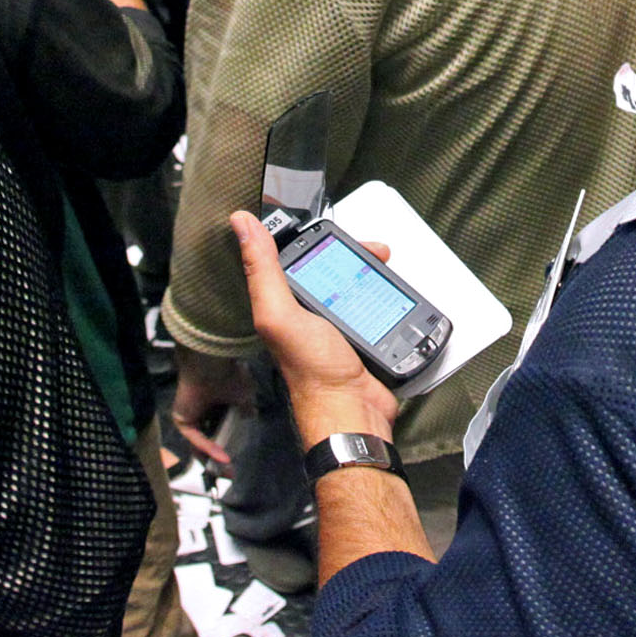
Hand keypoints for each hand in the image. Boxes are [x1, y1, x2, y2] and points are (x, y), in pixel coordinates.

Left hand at [170, 348, 252, 466]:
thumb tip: (249, 416)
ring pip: (199, 444)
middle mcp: (200, 410)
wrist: (211, 364)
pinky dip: (209, 448)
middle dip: (219, 460)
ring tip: (227, 471)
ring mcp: (189, 416)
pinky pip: (196, 438)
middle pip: (207, 442)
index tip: (237, 462)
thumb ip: (245, 410)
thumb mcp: (244, 396)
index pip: (218, 431)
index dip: (229, 446)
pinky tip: (223, 457)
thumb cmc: (228, 374)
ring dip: (212, 459)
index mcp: (213, 402)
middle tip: (231, 474)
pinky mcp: (182, 419)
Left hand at [231, 210, 401, 444]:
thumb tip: (241, 224)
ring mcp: (336, 325)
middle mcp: (306, 313)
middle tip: (374, 252)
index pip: (295, 257)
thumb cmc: (313, 372)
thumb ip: (262, 270)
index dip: (315, 240)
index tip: (335, 231)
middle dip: (354, 255)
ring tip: (387, 266)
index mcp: (282, 304)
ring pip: (355, 284)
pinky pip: (373, 306)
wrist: (352, 412)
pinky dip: (385, 296)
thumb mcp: (280, 314)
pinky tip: (394, 291)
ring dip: (373, 273)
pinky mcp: (361, 337)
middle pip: (332, 268)